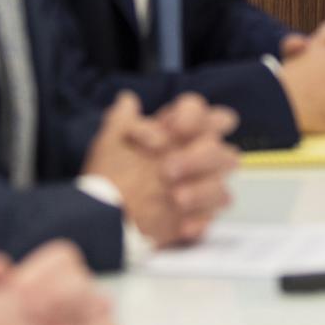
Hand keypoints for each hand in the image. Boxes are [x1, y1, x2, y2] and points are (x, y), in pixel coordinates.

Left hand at [82, 91, 238, 247]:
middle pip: (222, 151)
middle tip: (167, 170)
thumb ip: (122, 120)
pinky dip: (198, 220)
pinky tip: (180, 225)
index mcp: (175, 136)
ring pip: (221, 186)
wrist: (103, 220)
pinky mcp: (196, 219)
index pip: (201, 113)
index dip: (194, 117)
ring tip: (175, 198)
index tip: (175, 129)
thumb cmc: (106, 177)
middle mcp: (194, 159)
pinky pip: (211, 219)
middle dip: (199, 157)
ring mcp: (198, 190)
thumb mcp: (109, 145)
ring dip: (201, 190)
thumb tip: (127, 99)